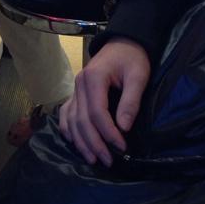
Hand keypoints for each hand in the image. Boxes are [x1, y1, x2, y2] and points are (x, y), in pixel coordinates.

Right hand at [58, 39, 150, 166]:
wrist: (123, 42)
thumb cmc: (132, 58)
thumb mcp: (138, 76)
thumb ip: (130, 101)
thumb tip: (123, 128)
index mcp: (94, 78)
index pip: (97, 112)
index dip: (108, 133)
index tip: (121, 147)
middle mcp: (79, 84)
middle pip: (82, 120)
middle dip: (94, 143)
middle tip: (108, 161)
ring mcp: (75, 89)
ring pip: (72, 120)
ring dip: (81, 142)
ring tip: (93, 159)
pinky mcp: (76, 92)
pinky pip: (66, 114)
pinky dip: (68, 130)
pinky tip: (75, 143)